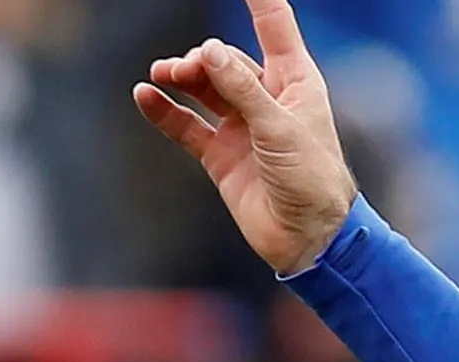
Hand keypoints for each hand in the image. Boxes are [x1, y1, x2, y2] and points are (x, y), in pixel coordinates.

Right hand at [136, 0, 360, 276]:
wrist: (309, 241)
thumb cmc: (313, 181)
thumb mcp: (280, 128)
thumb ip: (243, 89)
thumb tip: (210, 51)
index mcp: (295, 83)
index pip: (274, 28)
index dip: (259, 1)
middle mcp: (268, 100)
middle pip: (226, 60)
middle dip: (204, 58)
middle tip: (190, 68)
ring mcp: (242, 127)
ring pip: (203, 87)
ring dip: (181, 76)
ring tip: (162, 73)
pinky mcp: (221, 155)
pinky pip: (185, 124)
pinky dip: (165, 110)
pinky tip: (145, 95)